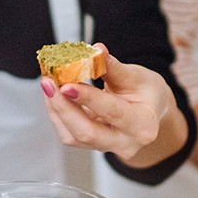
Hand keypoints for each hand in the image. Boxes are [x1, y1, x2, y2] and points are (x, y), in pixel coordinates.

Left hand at [40, 43, 173, 161]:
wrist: (148, 110)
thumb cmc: (146, 91)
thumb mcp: (136, 76)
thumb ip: (114, 67)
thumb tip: (96, 50)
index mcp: (143, 126)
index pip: (113, 112)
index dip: (88, 98)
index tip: (66, 84)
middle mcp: (126, 143)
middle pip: (87, 133)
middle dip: (64, 108)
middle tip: (48, 83)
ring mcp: (107, 148)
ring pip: (74, 136)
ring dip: (56, 109)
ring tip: (48, 84)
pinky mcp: (92, 145)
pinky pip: (69, 134)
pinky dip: (58, 113)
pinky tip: (53, 94)